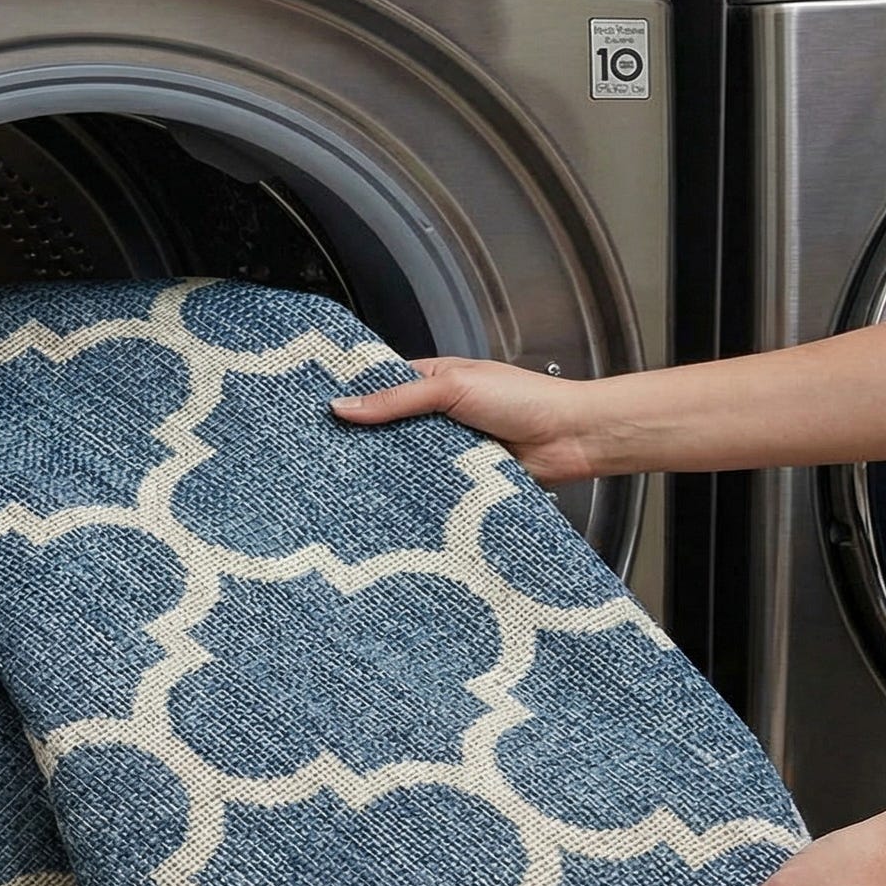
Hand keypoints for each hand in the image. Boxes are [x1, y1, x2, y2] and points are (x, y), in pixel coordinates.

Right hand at [331, 358, 603, 488]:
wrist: (571, 439)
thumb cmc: (525, 400)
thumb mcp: (453, 387)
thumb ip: (398, 398)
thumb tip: (344, 406)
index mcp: (432, 381)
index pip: (379, 387)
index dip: (350, 398)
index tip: (315, 413)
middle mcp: (435, 416)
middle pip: (384, 429)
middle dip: (360, 442)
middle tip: (321, 456)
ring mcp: (445, 450)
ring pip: (402, 462)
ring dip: (385, 471)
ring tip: (343, 484)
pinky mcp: (457, 481)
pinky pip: (424, 488)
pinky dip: (411, 494)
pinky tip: (386, 503)